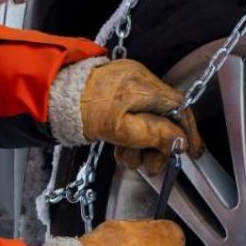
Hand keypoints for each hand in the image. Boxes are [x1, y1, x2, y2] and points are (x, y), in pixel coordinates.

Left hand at [80, 59, 204, 173]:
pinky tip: (120, 149)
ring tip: (128, 159)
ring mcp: (128, 84)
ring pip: (148, 119)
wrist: (53, 97)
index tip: (191, 151)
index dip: (187, 131)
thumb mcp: (120, 130)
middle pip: (164, 116)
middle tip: (151, 166)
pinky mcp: (117, 91)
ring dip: (142, 145)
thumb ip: (153, 135)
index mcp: (144, 86)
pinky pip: (134, 115)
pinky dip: (131, 135)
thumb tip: (180, 140)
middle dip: (159, 145)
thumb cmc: (83, 111)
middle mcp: (140, 80)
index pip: (179, 107)